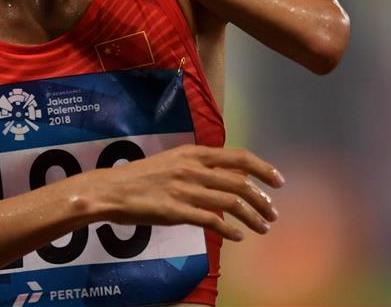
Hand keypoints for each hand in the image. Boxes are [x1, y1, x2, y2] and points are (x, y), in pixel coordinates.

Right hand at [86, 144, 284, 241]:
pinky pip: (211, 221)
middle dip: (262, 200)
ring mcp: (185, 190)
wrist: (112, 190)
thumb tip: (230, 176)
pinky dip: (229, 230)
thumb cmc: (142, 176)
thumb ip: (201, 167)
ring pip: (230, 204)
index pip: (239, 157)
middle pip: (240, 183)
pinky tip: (237, 237)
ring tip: (263, 227)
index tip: (279, 181)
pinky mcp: (177, 212)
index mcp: (194, 153)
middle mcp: (193, 169)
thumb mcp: (174, 161)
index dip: (263, 168)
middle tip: (274, 213)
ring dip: (252, 217)